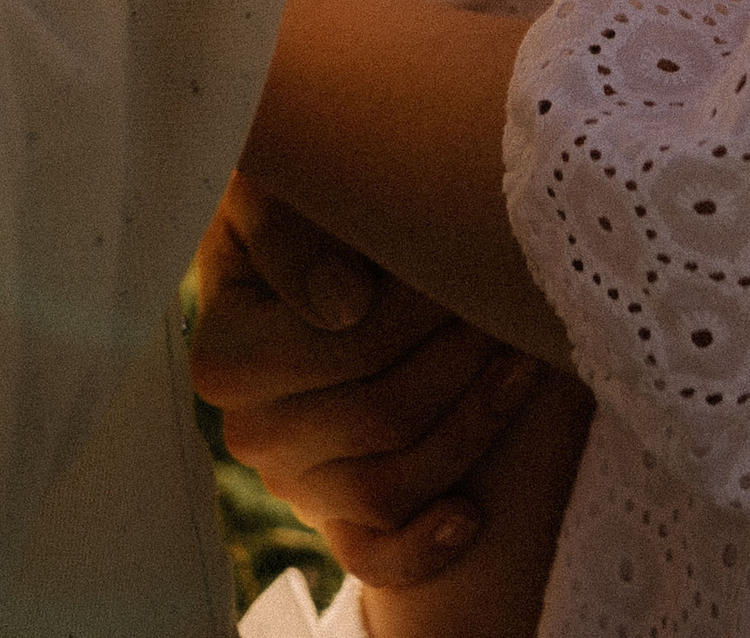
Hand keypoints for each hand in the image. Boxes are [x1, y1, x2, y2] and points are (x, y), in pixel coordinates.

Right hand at [190, 176, 537, 593]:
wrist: (303, 254)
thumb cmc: (294, 209)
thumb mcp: (270, 193)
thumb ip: (292, 235)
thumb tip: (344, 305)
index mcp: (225, 356)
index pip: (348, 346)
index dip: (422, 307)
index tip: (476, 261)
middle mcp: (250, 430)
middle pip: (381, 414)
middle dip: (461, 356)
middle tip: (516, 304)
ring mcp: (291, 482)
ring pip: (389, 486)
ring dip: (470, 426)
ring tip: (524, 360)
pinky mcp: (329, 516)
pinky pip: (372, 556)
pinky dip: (422, 546)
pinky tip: (471, 513)